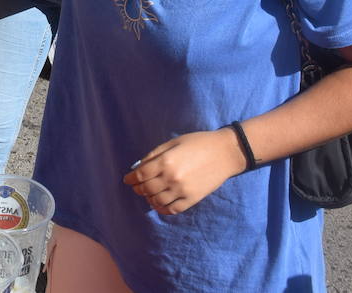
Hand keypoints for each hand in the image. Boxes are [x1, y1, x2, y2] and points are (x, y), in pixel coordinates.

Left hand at [123, 129, 246, 215]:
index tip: (127, 179)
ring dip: (148, 199)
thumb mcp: (173, 143)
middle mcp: (172, 178)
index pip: (141, 175)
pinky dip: (162, 209)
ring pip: (157, 201)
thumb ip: (155, 155)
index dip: (131, 178)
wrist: (225, 153)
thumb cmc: (198, 143)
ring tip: (147, 195)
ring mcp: (182, 191)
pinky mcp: (192, 199)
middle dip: (138, 188)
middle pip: (146, 189)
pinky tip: (158, 204)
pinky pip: (172, 209)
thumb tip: (139, 167)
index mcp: (166, 161)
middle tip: (136, 186)